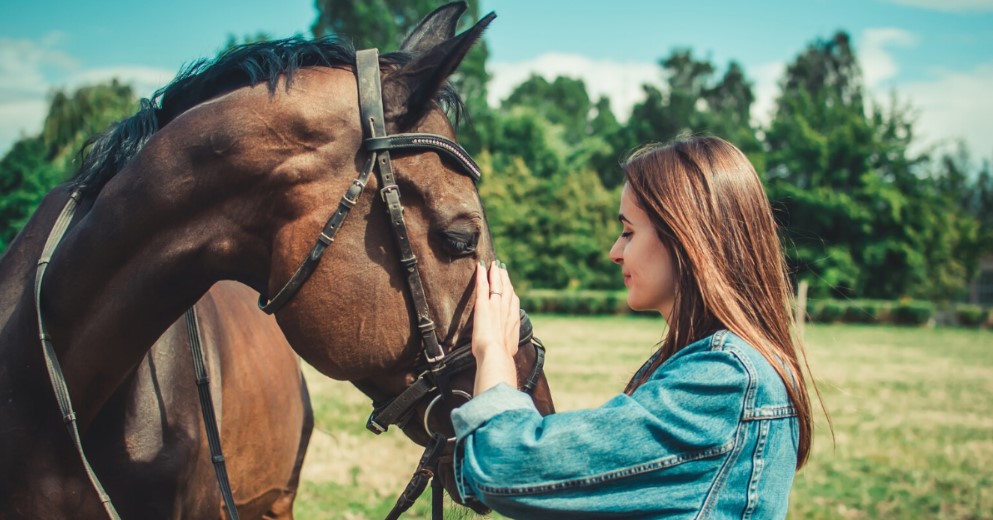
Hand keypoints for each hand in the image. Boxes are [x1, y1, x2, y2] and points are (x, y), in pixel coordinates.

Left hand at [471, 260, 519, 393]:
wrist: (496, 356)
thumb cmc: (501, 359)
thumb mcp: (508, 352)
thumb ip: (507, 349)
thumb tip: (507, 356)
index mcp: (513, 322)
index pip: (513, 304)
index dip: (511, 294)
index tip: (510, 287)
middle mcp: (507, 312)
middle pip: (507, 291)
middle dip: (505, 279)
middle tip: (502, 268)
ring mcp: (496, 307)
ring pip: (497, 286)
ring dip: (495, 274)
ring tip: (493, 265)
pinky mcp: (483, 305)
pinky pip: (483, 287)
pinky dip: (482, 276)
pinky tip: (480, 267)